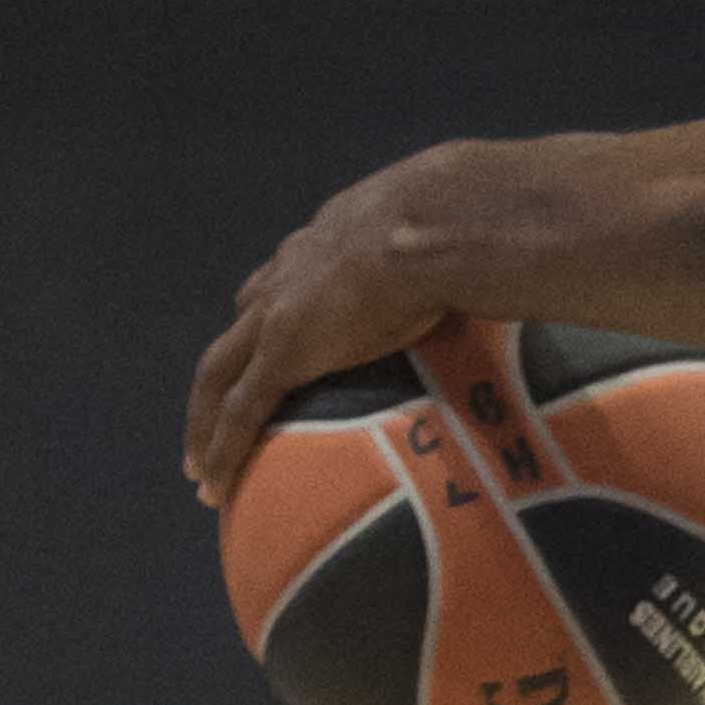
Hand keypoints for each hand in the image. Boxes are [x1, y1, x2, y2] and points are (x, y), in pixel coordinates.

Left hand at [185, 158, 458, 504]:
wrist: (435, 221)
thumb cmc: (455, 219)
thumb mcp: (437, 228)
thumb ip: (448, 251)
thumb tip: (504, 265)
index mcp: (318, 246)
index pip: (273, 288)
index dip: (260, 321)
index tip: (259, 349)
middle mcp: (284, 278)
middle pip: (232, 340)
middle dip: (217, 384)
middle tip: (207, 424)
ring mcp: (277, 317)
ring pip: (218, 379)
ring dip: (203, 424)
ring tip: (200, 470)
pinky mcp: (285, 353)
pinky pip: (241, 412)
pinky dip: (222, 448)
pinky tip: (214, 485)